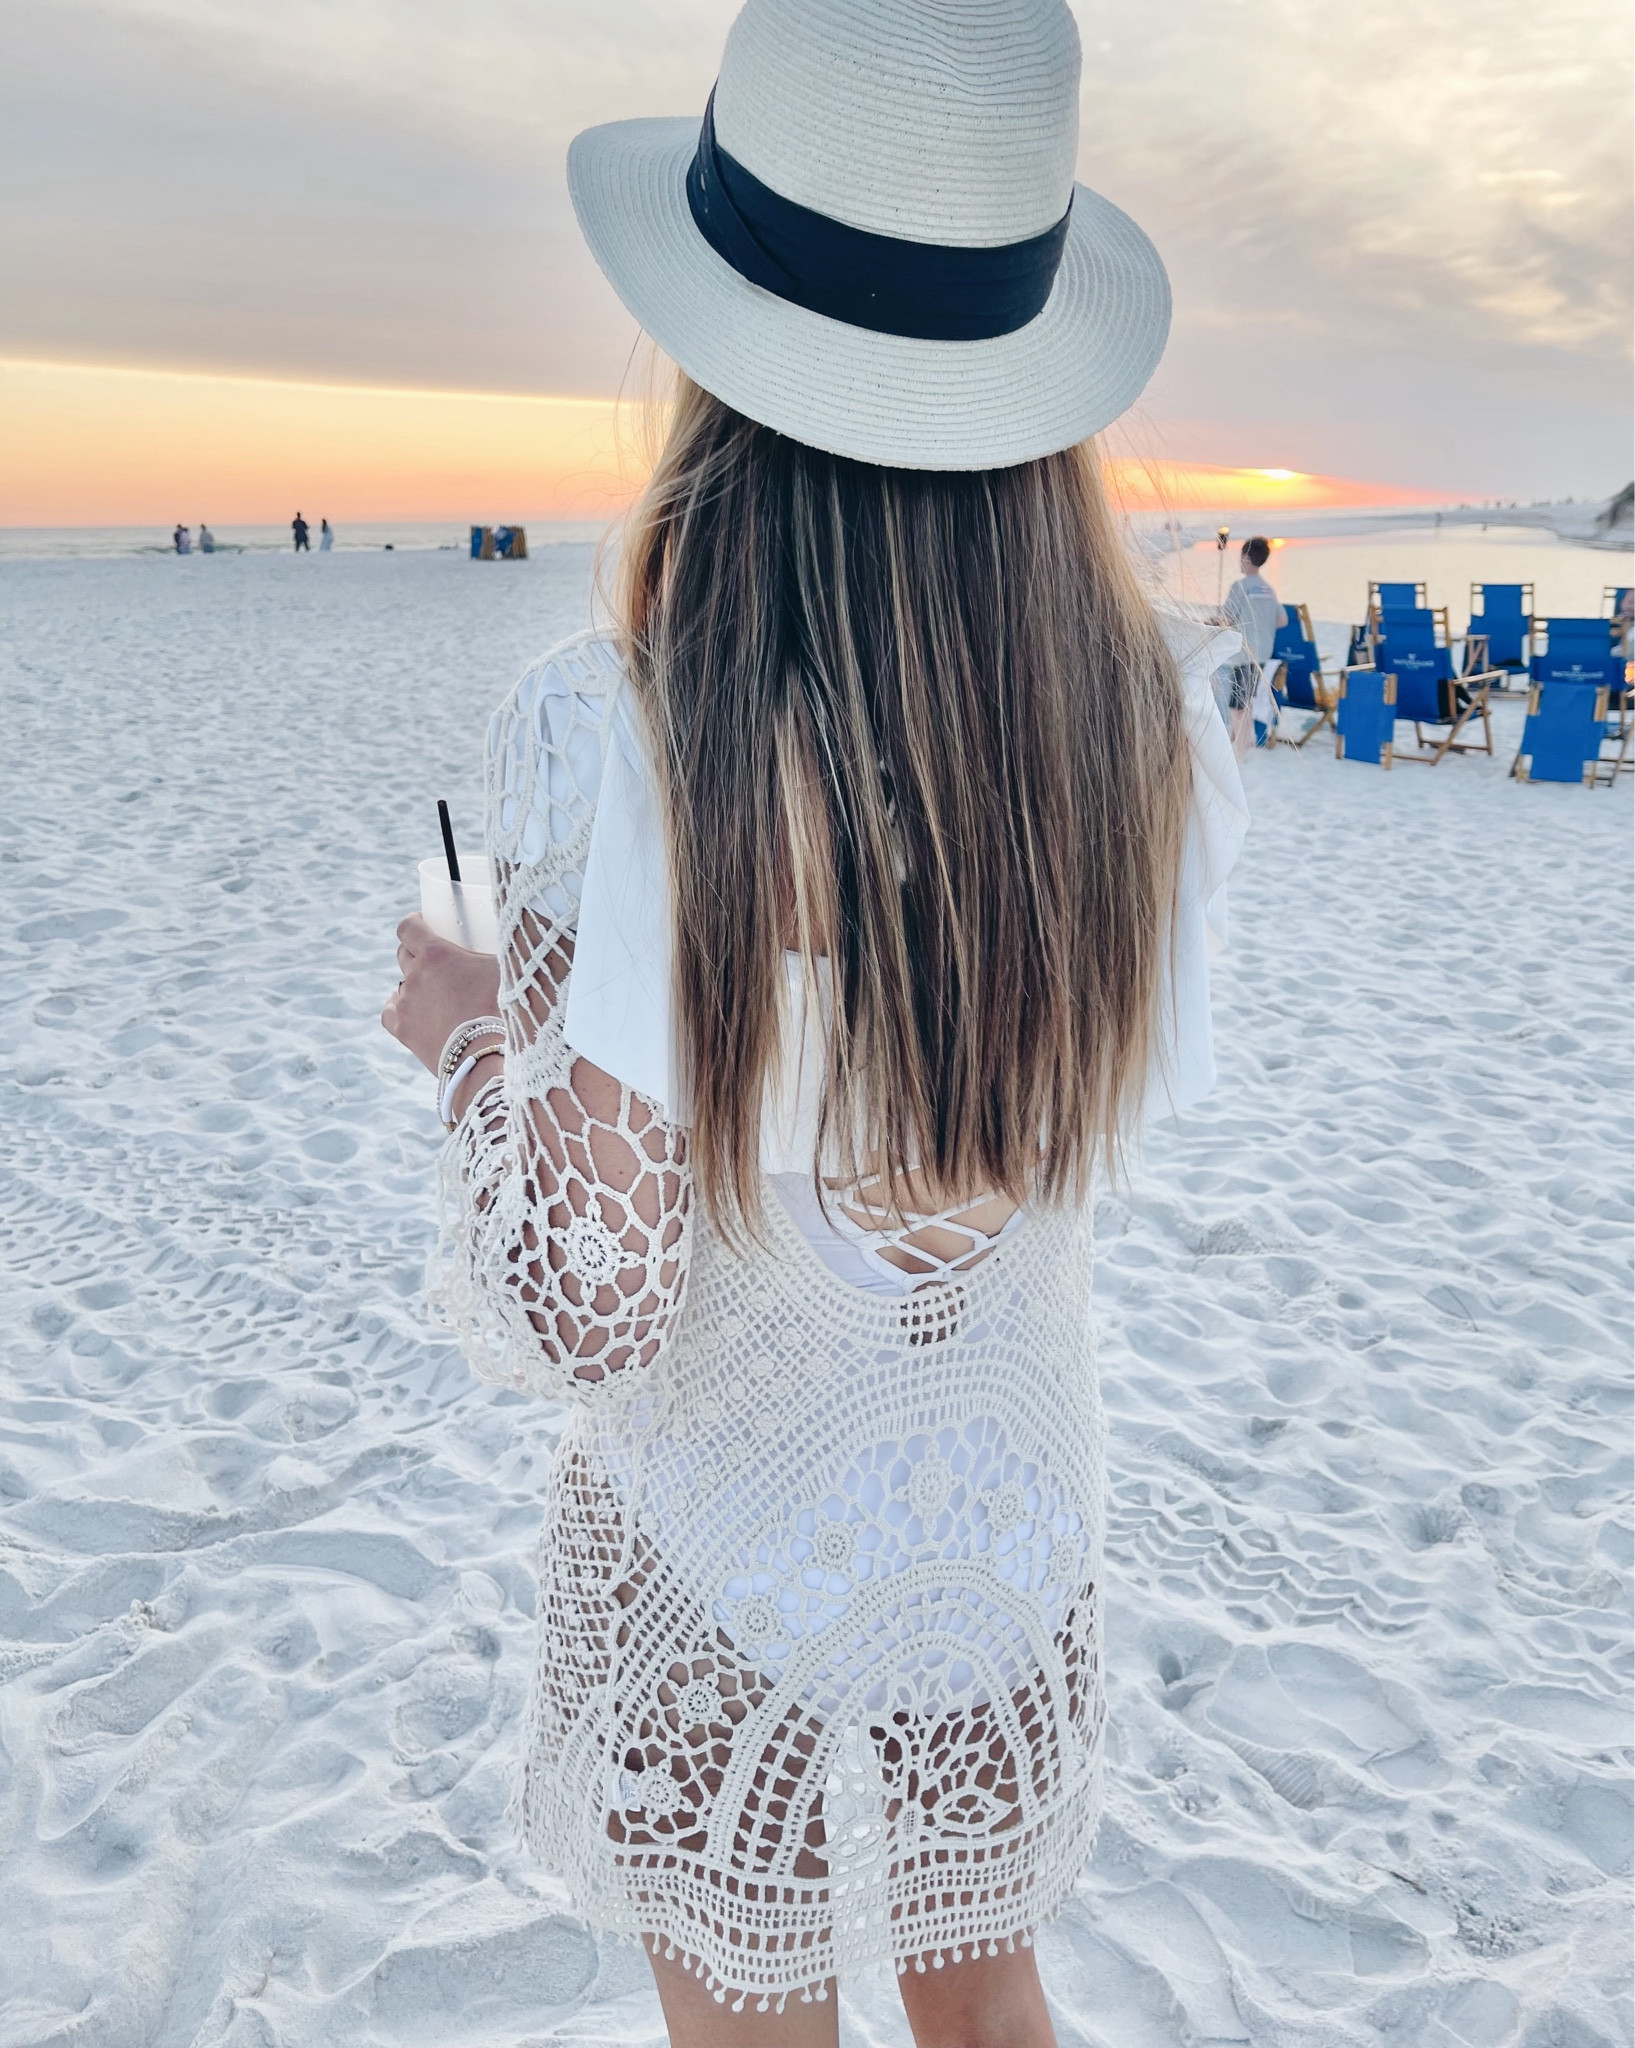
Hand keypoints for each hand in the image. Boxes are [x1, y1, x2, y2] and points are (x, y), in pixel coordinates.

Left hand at [381, 913, 502, 1074]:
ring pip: (401, 984)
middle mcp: (415, 974)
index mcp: (436, 953)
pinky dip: (400, 1008)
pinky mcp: (402, 1029)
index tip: (424, 925)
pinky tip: (413, 1011)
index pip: (409, 927)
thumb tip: (503, 942)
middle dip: (416, 953)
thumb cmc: (502, 1010)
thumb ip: (488, 954)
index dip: (415, 923)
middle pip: (403, 954)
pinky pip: (390, 1011)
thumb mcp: (502, 970)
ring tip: (435, 996)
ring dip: (414, 985)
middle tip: (436, 962)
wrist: (486, 1057)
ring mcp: (406, 1002)